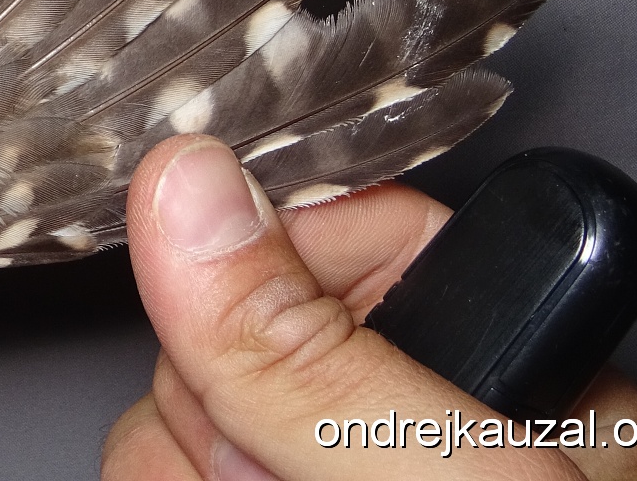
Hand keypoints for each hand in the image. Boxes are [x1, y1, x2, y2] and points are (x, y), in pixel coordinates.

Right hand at [103, 135, 636, 480]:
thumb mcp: (442, 476)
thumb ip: (312, 352)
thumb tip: (185, 184)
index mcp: (485, 335)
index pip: (308, 225)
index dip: (249, 288)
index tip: (249, 376)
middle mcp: (398, 396)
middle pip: (205, 330)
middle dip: (214, 419)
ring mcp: (317, 457)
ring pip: (157, 419)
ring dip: (185, 475)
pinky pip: (151, 472)